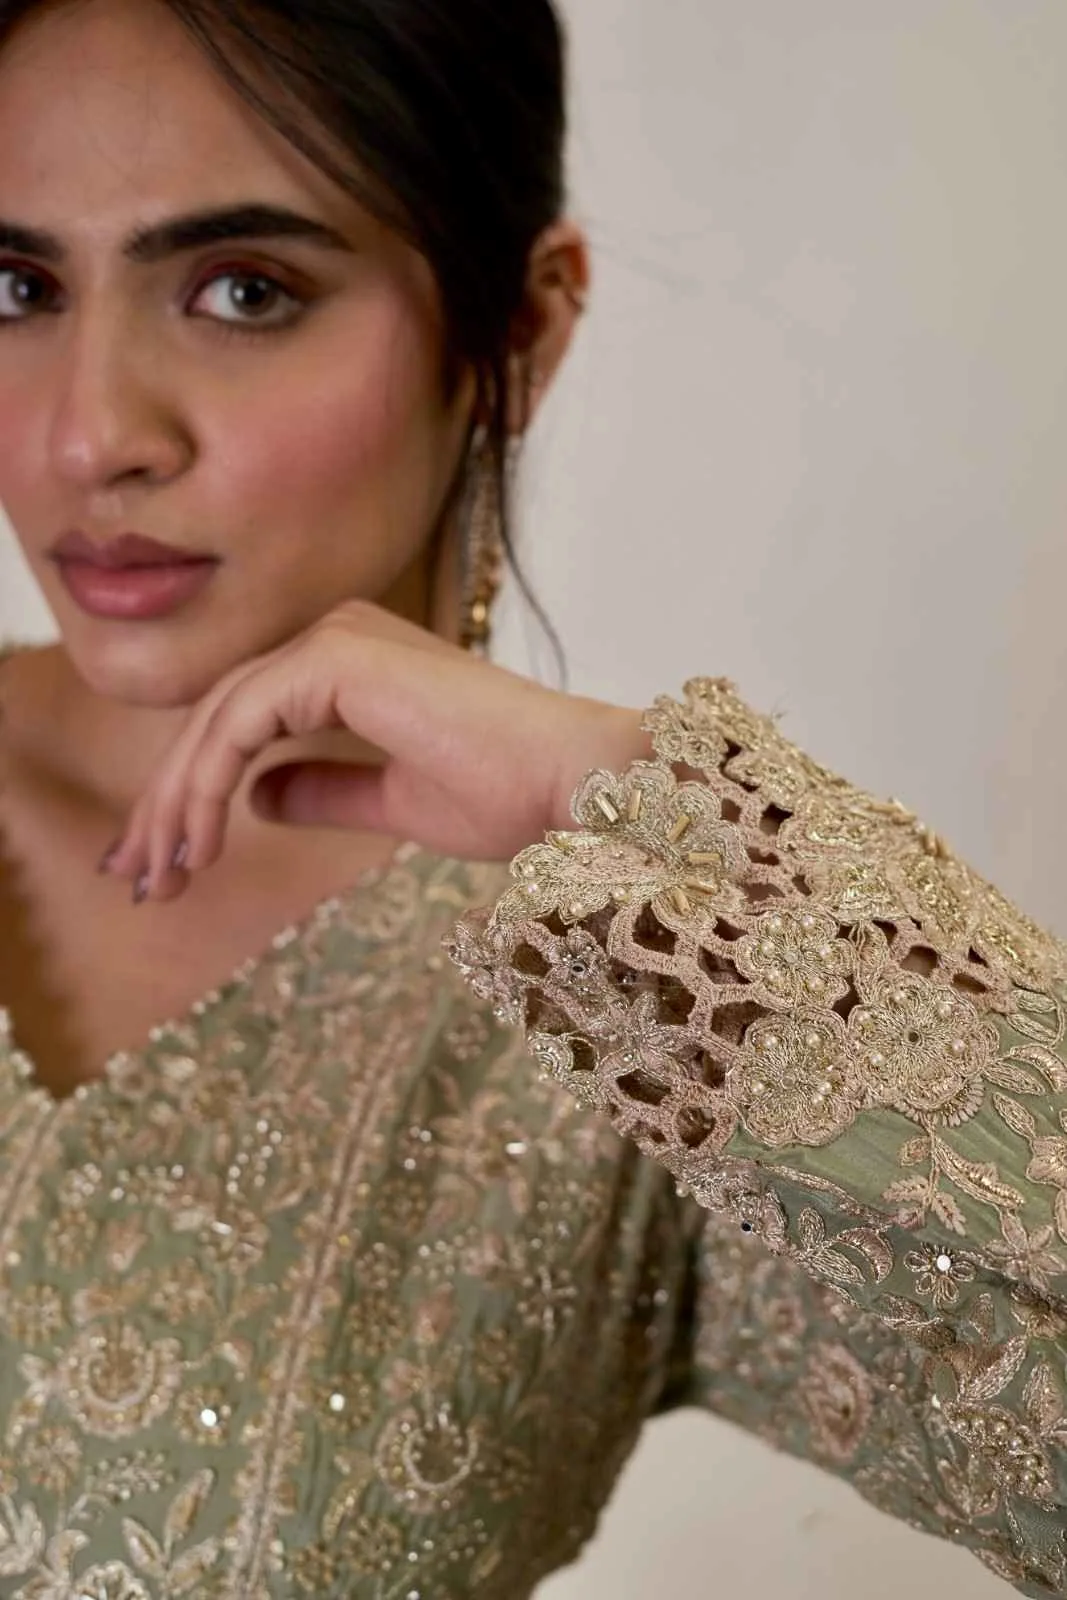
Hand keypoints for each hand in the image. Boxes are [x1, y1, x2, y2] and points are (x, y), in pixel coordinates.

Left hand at [99, 599, 652, 902]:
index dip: (193, 793)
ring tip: (157, 878)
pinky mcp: (337, 658)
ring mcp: (335, 639)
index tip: (165, 865)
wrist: (571, 783)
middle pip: (218, 719)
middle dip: (169, 805)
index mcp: (352, 661)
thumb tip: (257, 795)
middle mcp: (336, 635)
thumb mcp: (393, 803)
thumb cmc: (509, 795)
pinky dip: (207, 785)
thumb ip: (325, 790)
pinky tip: (198, 846)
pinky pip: (240, 723)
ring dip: (177, 803)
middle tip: (137, 880)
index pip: (244, 722)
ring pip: (217, 720)